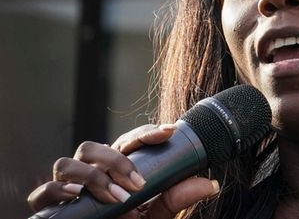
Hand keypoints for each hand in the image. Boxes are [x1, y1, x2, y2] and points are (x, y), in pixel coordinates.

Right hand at [27, 124, 219, 218]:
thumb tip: (211, 184)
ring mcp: (68, 187)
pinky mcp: (51, 206)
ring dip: (93, 176)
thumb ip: (177, 198)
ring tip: (115, 197)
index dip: (147, 132)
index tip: (170, 131)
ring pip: (68, 162)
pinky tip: (78, 196)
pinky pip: (44, 192)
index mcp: (117, 167)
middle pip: (94, 146)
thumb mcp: (157, 213)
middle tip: (138, 184)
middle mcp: (90, 171)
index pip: (129, 140)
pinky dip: (59, 191)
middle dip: (116, 159)